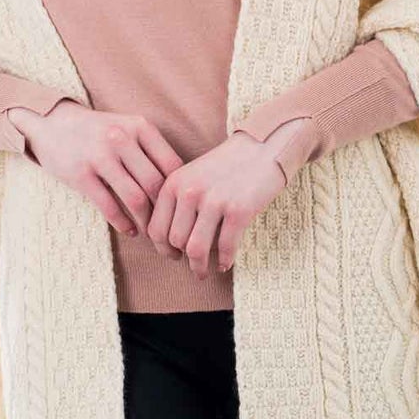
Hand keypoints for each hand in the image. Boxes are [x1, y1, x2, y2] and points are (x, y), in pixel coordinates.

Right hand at [10, 100, 183, 237]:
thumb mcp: (128, 129)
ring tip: (150, 233)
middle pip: (156, 184)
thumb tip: (182, 187)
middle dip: (165, 212)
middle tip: (169, 229)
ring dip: (146, 222)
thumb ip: (152, 151)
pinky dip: (123, 224)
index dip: (180, 191)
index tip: (183, 210)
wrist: (52, 123)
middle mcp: (122, 138)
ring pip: (136, 198)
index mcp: (140, 127)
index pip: (172, 165)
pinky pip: (109, 206)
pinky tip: (129, 231)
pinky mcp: (80, 174)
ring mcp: (100, 156)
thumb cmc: (100, 132)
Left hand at [142, 125, 295, 278]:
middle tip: (192, 264)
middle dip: (183, 259)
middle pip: (175, 242)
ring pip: (196, 249)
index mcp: (174, 183)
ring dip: (199, 267)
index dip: (162, 249)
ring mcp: (214, 201)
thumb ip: (178, 201)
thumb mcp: (193, 175)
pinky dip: (225, 261)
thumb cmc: (227, 165)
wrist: (263, 147)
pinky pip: (226, 247)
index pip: (156, 228)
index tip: (173, 255)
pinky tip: (227, 264)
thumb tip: (169, 241)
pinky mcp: (239, 210)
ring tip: (204, 271)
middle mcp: (190, 192)